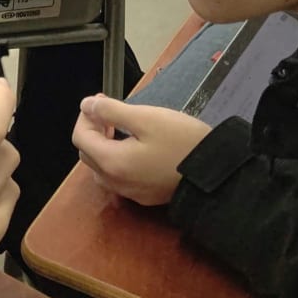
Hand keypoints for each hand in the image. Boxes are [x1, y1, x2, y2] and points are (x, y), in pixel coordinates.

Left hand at [71, 95, 210, 206]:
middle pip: (88, 154)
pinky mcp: (145, 196)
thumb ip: (112, 111)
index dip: (85, 116)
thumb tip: (87, 105)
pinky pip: (118, 177)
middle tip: (108, 110)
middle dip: (92, 129)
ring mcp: (131, 193)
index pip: (80, 138)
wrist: (217, 173)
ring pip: (101, 168)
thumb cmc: (182, 141)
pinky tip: (132, 146)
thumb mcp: (147, 118)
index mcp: (112, 163)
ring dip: (102, 145)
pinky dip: (116, 158)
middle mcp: (116, 183)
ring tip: (118, 126)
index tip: (99, 100)